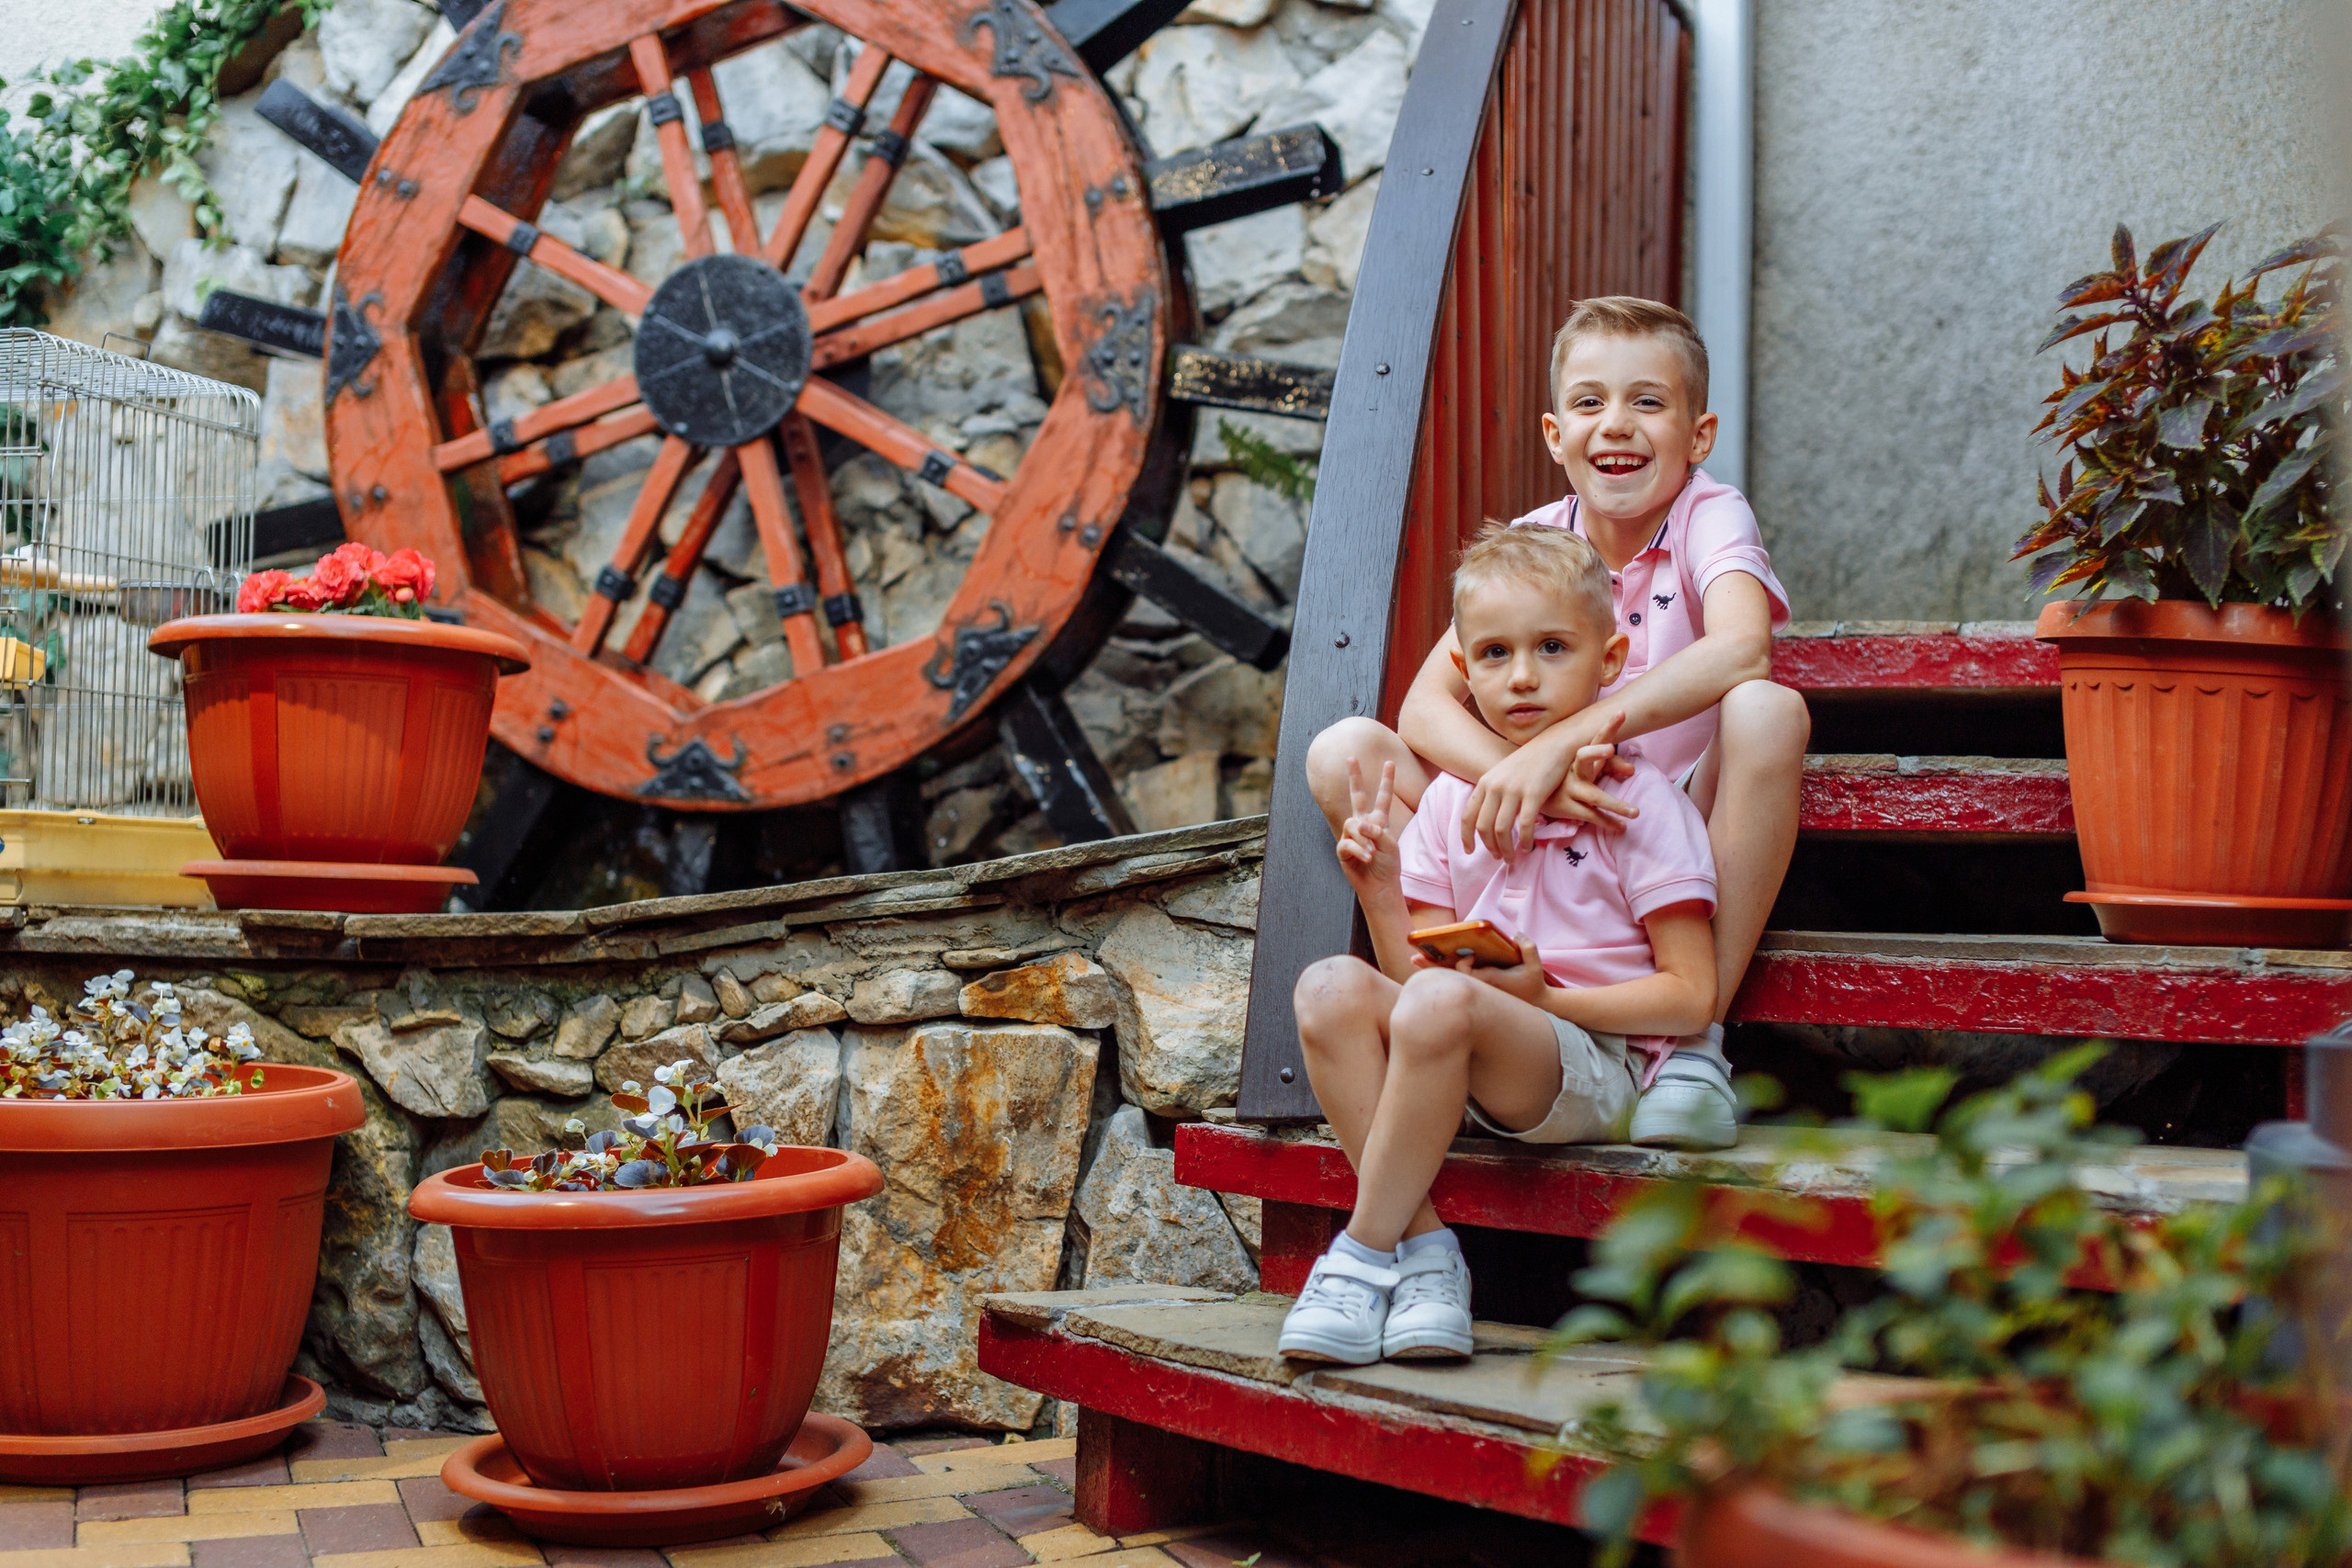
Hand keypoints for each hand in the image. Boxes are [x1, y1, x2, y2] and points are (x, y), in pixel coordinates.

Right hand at [1334, 757, 1402, 902]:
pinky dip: (1358, 850)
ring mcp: (1352, 835)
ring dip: (1364, 840)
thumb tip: (1359, 824)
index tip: (1390, 762)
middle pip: (1357, 796)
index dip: (1386, 780)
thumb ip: (1377, 831)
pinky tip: (1365, 858)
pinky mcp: (1343, 849)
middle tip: (1352, 757)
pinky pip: (1347, 843)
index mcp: (1379, 821)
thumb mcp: (1390, 845)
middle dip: (1355, 776)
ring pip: (1353, 825)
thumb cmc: (1387, 865)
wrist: (1379, 886)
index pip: (1383, 797)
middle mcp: (1364, 824)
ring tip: (1372, 854)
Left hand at [1462, 713, 1631, 855]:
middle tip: (1498, 858)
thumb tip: (1485, 818)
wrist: (1553, 744)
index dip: (1466, 836)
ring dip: (1506, 849)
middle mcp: (1495, 786)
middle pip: (1484, 826)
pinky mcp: (1533, 793)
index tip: (1469, 851)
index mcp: (1485, 783)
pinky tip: (1528, 848)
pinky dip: (1526, 840)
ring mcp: (1514, 789)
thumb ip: (1492, 793)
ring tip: (1512, 858)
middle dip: (1489, 847)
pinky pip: (1525, 825)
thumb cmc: (1529, 762)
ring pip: (1502, 829)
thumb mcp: (1503, 774)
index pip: (1468, 815)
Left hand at [1462, 936, 1552, 1007]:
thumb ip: (1528, 947)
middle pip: (1459, 975)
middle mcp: (1484, 985)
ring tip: (1473, 955)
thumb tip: (1515, 935)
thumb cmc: (1534, 982)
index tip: (1472, 954)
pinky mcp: (1487, 990)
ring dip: (1465, 966)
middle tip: (1470, 951)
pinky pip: (1472, 980)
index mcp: (1491, 979)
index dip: (1463, 962)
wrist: (1537, 1000)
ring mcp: (1485, 989)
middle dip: (1461, 962)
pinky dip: (1471, 971)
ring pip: (1464, 978)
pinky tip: (1480, 962)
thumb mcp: (1535, 964)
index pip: (1465, 973)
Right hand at [1550, 710, 1638, 829]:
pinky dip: (1608, 822)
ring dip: (1617, 805)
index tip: (1621, 712)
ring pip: (1595, 795)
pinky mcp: (1566, 807)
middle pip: (1585, 758)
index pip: (1595, 739)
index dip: (1608, 727)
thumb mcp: (1580, 767)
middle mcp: (1572, 771)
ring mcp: (1568, 789)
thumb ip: (1607, 764)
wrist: (1527, 794)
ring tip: (1636, 812)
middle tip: (1611, 748)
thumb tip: (1633, 769)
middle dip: (1597, 752)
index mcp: (1577, 758)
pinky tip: (1622, 827)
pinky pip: (1591, 815)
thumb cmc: (1562, 778)